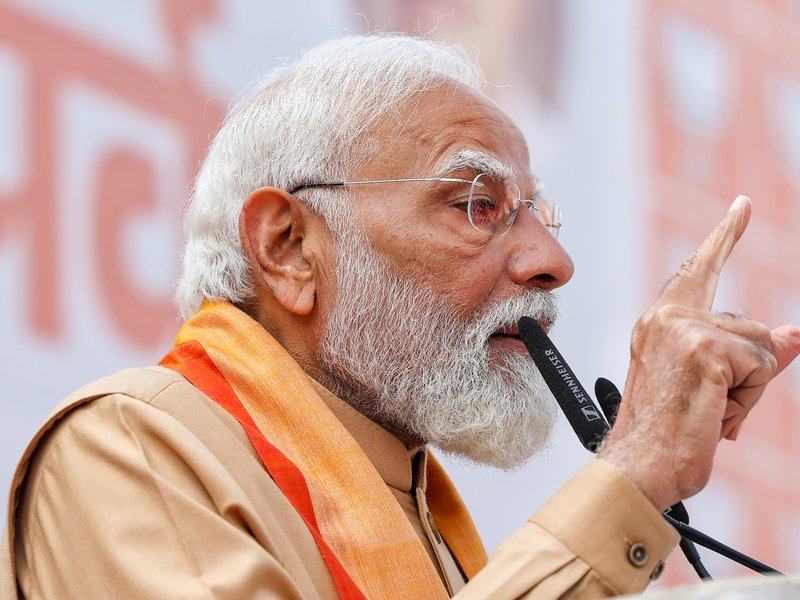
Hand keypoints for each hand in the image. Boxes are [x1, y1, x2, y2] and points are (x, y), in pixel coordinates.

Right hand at [597, 196, 799, 510]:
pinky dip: (747, 399)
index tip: (741, 207)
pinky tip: (712, 413)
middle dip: (747, 374)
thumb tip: (795, 334)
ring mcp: (684, 329)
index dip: (725, 237)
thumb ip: (748, 354)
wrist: (639, 464)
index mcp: (658, 323)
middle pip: (748, 328)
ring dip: (746, 390)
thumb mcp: (705, 387)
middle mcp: (666, 317)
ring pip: (758, 348)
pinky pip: (761, 366)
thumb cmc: (662, 433)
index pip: (699, 270)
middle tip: (709, 407)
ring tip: (707, 412)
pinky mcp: (707, 349)